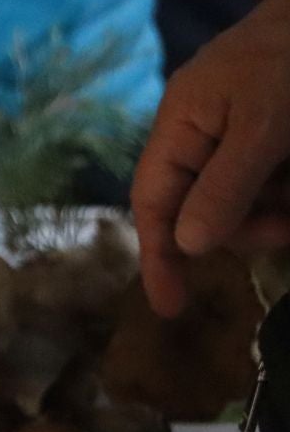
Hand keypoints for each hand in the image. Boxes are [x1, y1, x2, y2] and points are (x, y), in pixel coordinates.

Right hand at [133, 0, 289, 316]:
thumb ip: (225, 186)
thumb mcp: (263, 124)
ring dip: (274, 211)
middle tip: (286, 231)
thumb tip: (186, 246)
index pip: (154, 202)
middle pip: (201, 208)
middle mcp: (202, 132)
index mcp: (181, 124)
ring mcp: (241, 131)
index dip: (158, 256)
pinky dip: (285, 192)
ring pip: (244, 198)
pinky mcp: (274, 131)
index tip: (171, 308)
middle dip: (241, 229)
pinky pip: (270, 180)